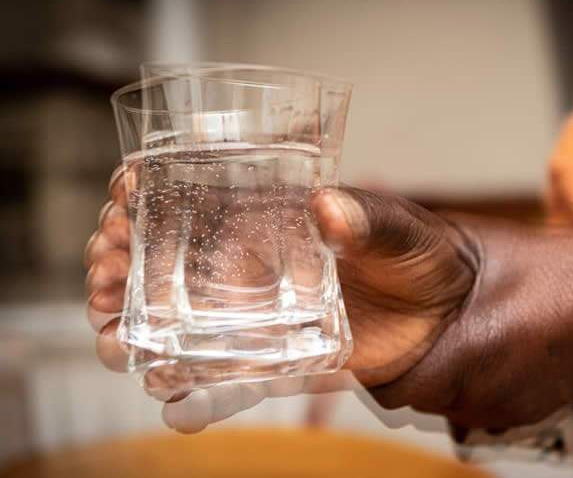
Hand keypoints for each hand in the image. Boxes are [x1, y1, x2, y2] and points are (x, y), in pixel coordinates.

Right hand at [85, 165, 476, 430]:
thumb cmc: (428, 257)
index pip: (195, 194)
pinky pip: (225, 376)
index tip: (121, 198)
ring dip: (135, 326)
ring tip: (113, 335)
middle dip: (121, 261)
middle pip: (166, 257)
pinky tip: (166, 397)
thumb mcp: (402, 231)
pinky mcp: (280, 357)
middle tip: (102, 272)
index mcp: (274, 215)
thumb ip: (367, 220)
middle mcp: (256, 262)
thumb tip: (327, 210)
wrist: (453, 315)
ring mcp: (262, 312)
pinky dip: (192, 391)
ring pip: (180, 319)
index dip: (147, 192)